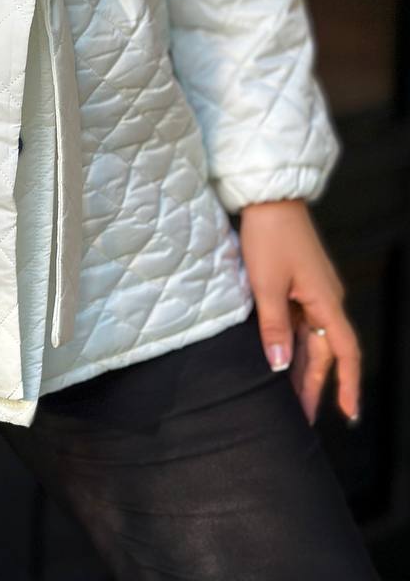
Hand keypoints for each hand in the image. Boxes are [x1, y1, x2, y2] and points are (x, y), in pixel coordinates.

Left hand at [238, 198, 360, 426]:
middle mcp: (325, 299)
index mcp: (326, 302)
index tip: (349, 414)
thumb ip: (274, 327)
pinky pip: (298, 321)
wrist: (268, 197)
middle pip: (324, 351)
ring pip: (310, 338)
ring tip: (287, 396)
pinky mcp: (297, 282)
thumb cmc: (270, 236)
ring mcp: (312, 291)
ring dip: (300, 366)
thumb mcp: (267, 284)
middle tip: (301, 418)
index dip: (347, 385)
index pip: (345, 353)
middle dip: (314, 384)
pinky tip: (279, 358)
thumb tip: (281, 367)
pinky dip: (291, 342)